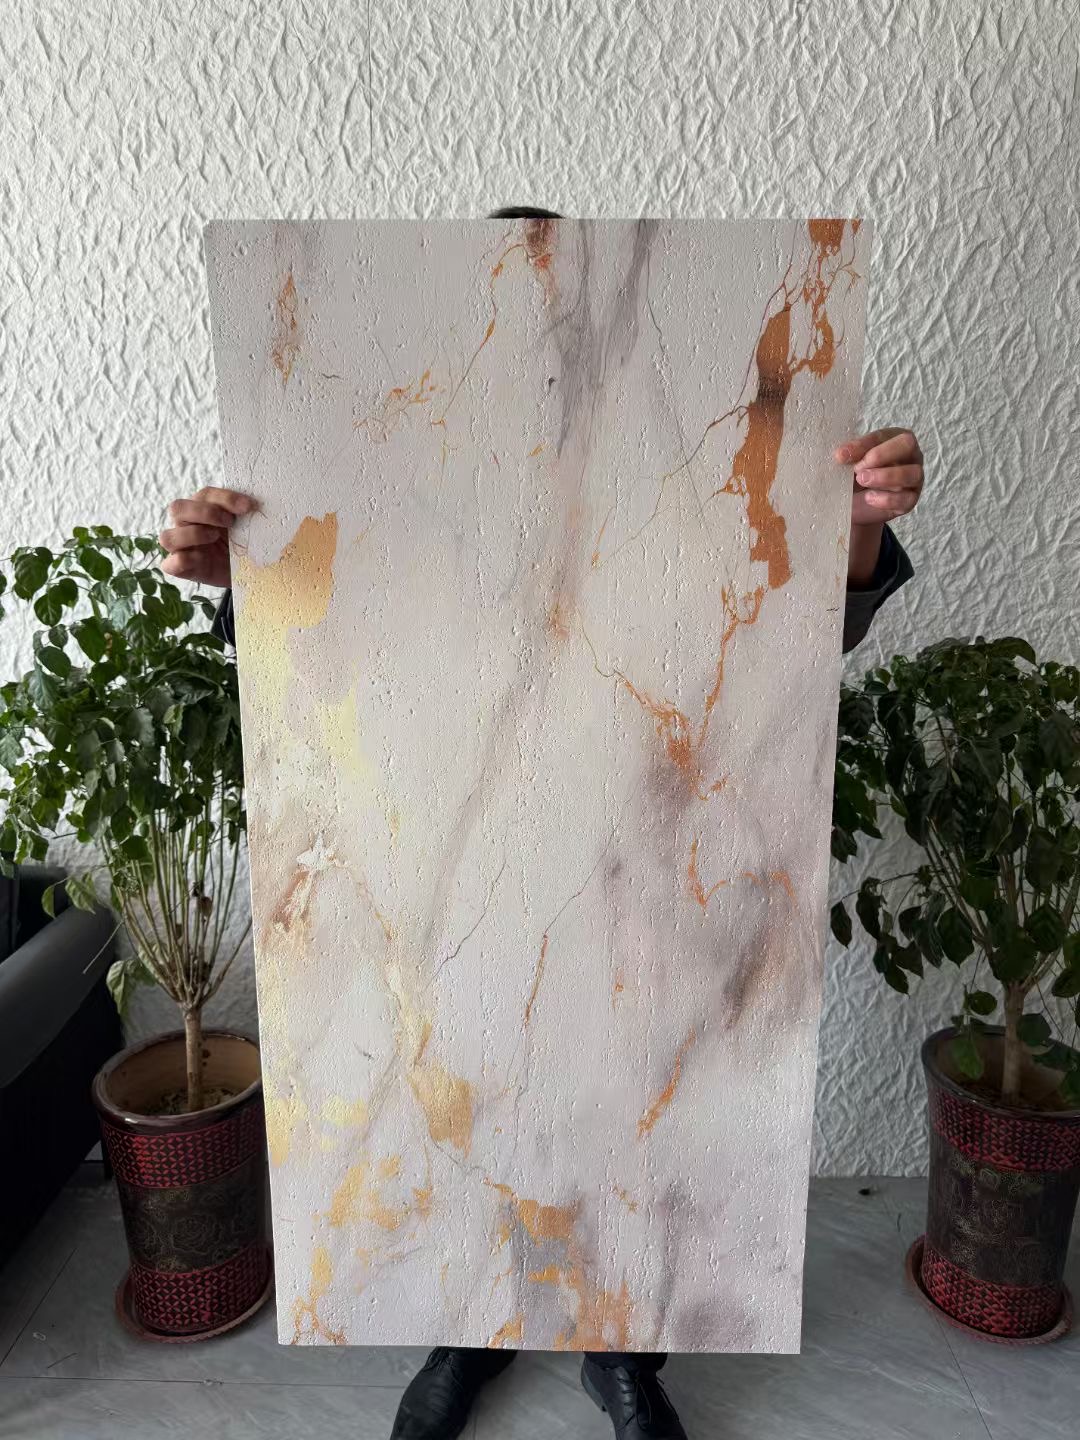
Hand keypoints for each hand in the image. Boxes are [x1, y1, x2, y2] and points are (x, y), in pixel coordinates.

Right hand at [159, 487, 255, 587]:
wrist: (248, 573)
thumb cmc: (243, 545)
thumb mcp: (246, 527)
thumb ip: (244, 513)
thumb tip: (254, 504)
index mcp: (201, 509)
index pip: (204, 494)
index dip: (225, 498)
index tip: (248, 506)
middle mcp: (185, 525)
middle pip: (177, 508)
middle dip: (206, 512)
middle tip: (230, 522)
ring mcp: (180, 548)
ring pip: (167, 536)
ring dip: (193, 534)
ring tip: (215, 537)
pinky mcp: (180, 569)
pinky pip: (171, 564)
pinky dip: (186, 559)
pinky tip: (204, 559)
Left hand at [835, 427, 923, 586]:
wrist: (855, 505)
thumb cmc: (854, 476)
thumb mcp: (850, 463)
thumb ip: (849, 456)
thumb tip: (840, 455)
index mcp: (895, 439)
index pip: (884, 435)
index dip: (863, 444)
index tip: (840, 455)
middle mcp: (910, 456)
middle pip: (908, 446)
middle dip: (882, 455)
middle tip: (857, 468)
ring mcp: (914, 478)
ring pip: (912, 473)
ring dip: (886, 476)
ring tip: (862, 480)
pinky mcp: (910, 500)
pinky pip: (906, 499)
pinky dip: (887, 499)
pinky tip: (869, 498)